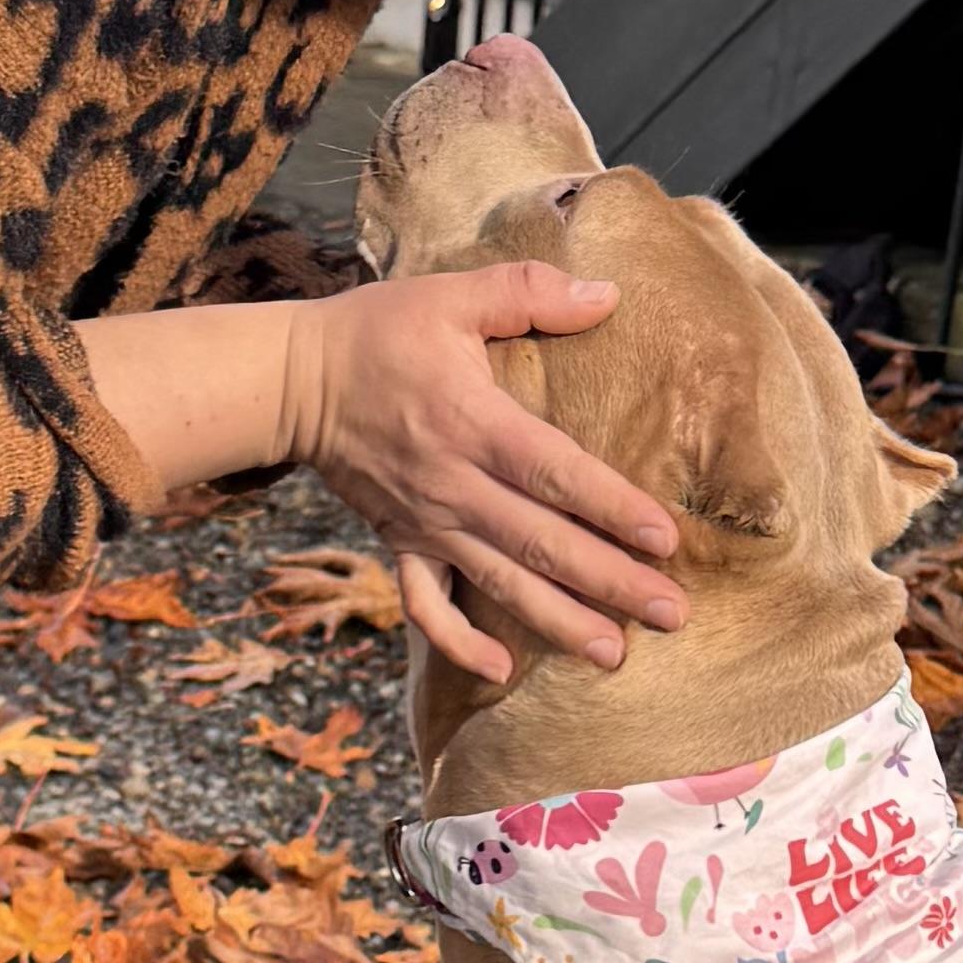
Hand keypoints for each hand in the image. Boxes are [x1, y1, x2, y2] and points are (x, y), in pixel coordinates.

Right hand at [282, 259, 682, 679]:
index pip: (555, 472)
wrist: (291, 381)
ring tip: (614, 655)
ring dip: (558, 622)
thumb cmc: (377, 333)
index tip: (664, 540)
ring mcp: (425, 521)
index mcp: (473, 422)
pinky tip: (503, 669)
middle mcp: (454, 483)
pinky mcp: (399, 542)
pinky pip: (425, 603)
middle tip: (671, 615)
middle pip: (542, 541)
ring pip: (500, 581)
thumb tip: (606, 295)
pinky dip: (458, 643)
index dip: (611, 506)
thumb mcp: (448, 294)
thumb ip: (527, 294)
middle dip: (610, 582)